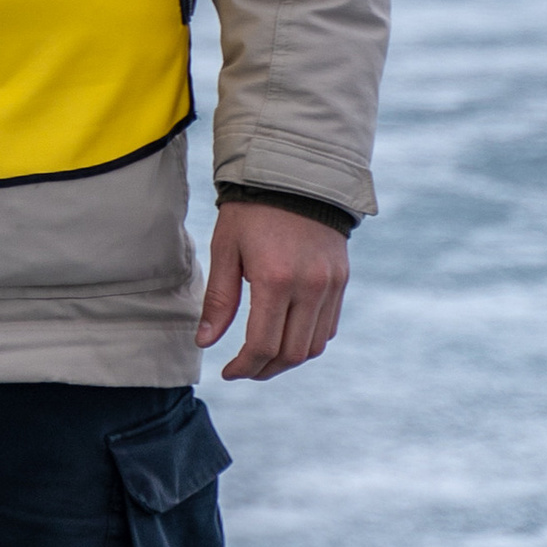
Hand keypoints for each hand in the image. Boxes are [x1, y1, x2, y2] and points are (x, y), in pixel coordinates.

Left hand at [195, 200, 349, 381]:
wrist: (296, 174)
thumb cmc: (251, 211)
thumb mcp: (225, 249)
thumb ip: (218, 301)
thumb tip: (205, 342)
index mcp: (275, 279)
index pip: (262, 345)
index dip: (244, 367)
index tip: (228, 372)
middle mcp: (309, 287)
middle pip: (291, 354)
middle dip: (264, 369)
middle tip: (243, 369)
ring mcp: (330, 284)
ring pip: (314, 346)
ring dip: (288, 359)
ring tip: (263, 357)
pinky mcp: (341, 279)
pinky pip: (328, 326)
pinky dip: (308, 340)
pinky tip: (286, 334)